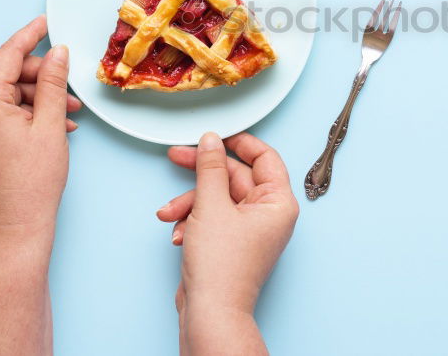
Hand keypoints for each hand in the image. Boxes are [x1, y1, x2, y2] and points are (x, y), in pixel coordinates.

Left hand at [0, 15, 80, 232]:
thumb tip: (57, 54)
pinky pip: (2, 110)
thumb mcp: (50, 126)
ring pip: (6, 91)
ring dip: (38, 95)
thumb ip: (53, 84)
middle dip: (39, 73)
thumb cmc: (31, 182)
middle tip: (67, 80)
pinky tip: (55, 123)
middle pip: (5, 72)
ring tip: (68, 112)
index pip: (7, 56)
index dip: (29, 36)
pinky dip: (28, 110)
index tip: (45, 23)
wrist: (14, 225)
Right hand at [157, 132, 298, 352]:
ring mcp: (249, 229)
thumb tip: (211, 140)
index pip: (265, 157)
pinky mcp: (231, 242)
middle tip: (178, 155)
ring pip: (218, 197)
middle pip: (235, 176)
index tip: (216, 134)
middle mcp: (268, 214)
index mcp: (278, 202)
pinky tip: (179, 234)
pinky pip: (212, 217)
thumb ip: (210, 168)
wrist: (210, 312)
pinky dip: (193, 221)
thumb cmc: (222, 267)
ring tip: (170, 213)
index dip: (239, 142)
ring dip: (190, 202)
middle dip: (202, 173)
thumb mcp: (211, 205)